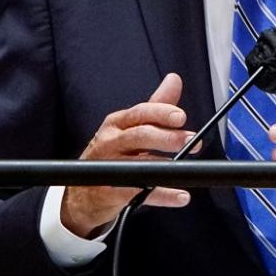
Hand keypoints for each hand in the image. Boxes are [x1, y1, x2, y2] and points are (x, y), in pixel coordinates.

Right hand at [61, 73, 197, 237]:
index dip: (161, 113)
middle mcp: (110, 142)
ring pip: (138, 164)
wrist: (83, 192)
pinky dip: (162, 195)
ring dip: (165, 167)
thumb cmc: (111, 154)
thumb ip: (155, 106)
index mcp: (117, 123)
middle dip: (167, 137)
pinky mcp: (110, 191)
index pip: (140, 113)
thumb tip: (174, 80)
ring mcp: (108, 167)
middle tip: (192, 140)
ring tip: (186, 169)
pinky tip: (180, 195)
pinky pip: (139, 193)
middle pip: (139, 136)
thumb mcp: (130, 127)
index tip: (181, 116)